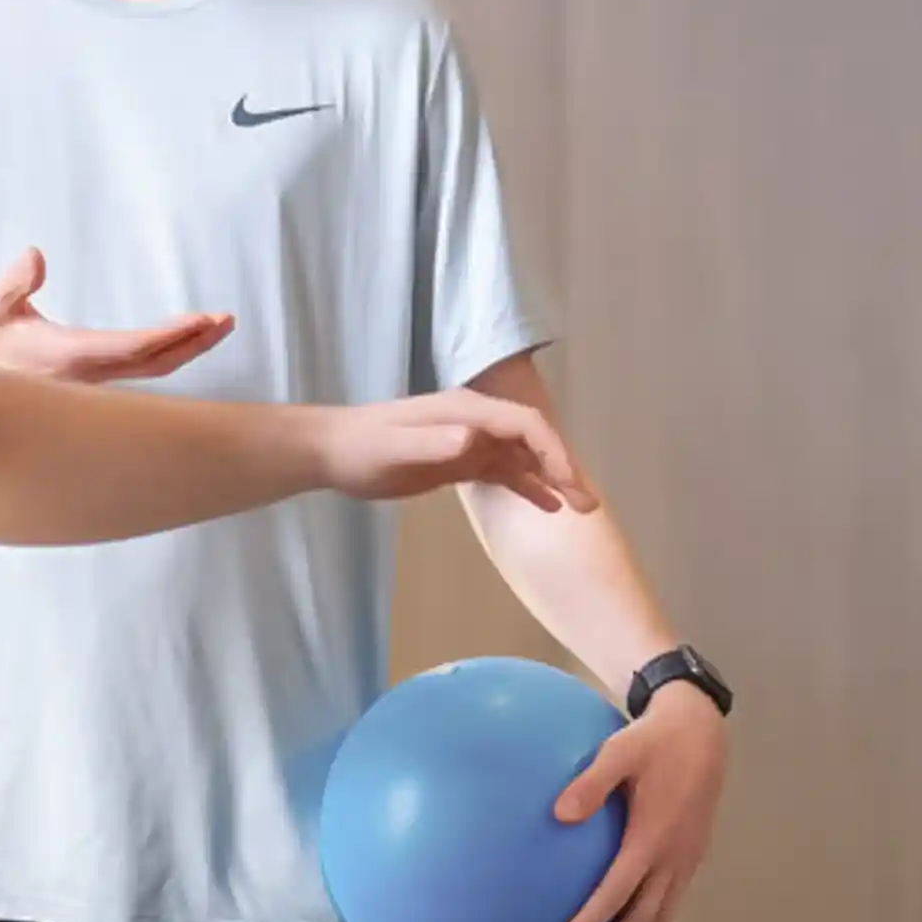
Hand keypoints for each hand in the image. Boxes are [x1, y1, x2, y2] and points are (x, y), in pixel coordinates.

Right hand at [0, 246, 234, 382]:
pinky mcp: (99, 386)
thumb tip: (36, 256)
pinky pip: (144, 372)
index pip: (133, 347)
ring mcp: (98, 385)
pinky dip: (170, 354)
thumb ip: (13, 282)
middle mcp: (92, 377)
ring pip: (153, 371)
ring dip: (188, 349)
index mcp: (73, 357)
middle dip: (193, 343)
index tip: (201, 320)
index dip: (169, 336)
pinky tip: (187, 341)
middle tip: (225, 320)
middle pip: (156, 365)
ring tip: (217, 326)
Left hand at [313, 389, 599, 510]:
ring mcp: (468, 441)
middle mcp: (474, 422)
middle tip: (589, 505)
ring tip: (580, 510)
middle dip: (563, 468)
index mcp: (466, 411)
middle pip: (532, 441)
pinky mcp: (459, 461)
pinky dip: (528, 487)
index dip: (552, 450)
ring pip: (523, 458)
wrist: (332, 451)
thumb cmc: (360, 448)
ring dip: (552, 480)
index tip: (569, 483)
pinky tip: (547, 508)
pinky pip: (503, 472)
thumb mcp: (394, 447)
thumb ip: (434, 443)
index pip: (524, 425)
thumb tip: (474, 439)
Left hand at [553, 683, 730, 921]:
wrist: (703, 732)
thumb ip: (591, 782)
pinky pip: (670, 901)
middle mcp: (674, 857)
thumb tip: (558, 814)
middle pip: (645, 919)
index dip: (593, 920)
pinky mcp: (691, 854)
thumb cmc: (654, 739)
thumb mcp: (620, 750)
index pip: (619, 891)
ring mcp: (687, 859)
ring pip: (662, 916)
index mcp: (654, 836)